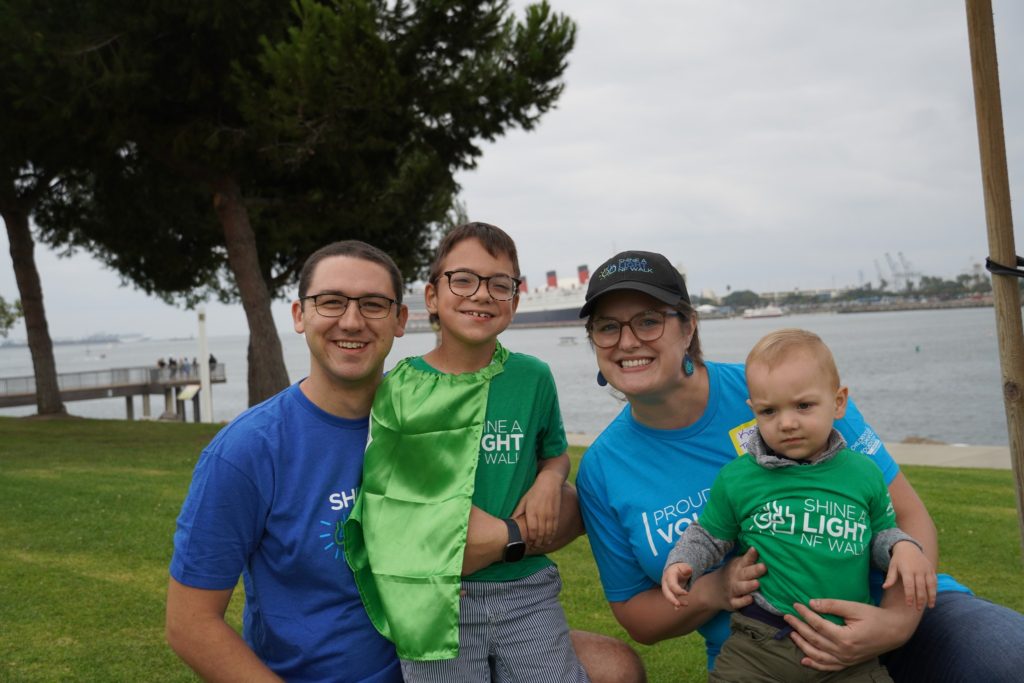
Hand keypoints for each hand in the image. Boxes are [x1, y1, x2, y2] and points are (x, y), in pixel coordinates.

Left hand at [511, 470, 562, 547]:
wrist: (549, 483)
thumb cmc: (534, 492)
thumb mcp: (523, 500)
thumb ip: (518, 512)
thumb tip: (509, 521)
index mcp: (532, 511)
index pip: (532, 530)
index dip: (530, 539)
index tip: (527, 544)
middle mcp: (542, 515)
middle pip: (540, 533)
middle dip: (537, 543)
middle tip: (533, 548)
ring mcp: (550, 515)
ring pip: (548, 533)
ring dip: (544, 541)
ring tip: (539, 546)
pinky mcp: (556, 515)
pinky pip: (554, 528)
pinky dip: (551, 536)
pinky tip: (548, 541)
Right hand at [661, 563, 692, 609]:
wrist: (675, 570)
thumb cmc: (680, 568)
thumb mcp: (683, 566)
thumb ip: (685, 568)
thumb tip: (689, 570)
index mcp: (669, 576)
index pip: (672, 585)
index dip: (678, 590)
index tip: (687, 593)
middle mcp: (666, 583)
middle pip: (666, 592)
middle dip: (671, 599)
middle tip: (678, 604)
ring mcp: (667, 589)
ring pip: (669, 597)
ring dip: (675, 603)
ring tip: (682, 607)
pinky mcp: (670, 593)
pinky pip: (671, 600)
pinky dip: (674, 605)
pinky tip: (678, 609)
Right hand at [712, 546, 764, 611]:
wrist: (713, 590)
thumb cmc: (732, 574)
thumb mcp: (736, 564)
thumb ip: (748, 560)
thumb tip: (765, 551)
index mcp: (738, 566)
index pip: (745, 559)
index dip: (751, 554)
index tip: (756, 549)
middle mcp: (735, 577)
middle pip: (745, 573)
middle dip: (755, 570)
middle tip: (763, 567)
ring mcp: (732, 590)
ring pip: (741, 588)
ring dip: (749, 586)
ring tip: (757, 583)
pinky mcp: (732, 602)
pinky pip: (738, 602)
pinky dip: (744, 602)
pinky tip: (751, 599)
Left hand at [785, 597, 914, 671]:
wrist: (893, 632)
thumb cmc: (875, 617)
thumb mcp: (854, 607)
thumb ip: (833, 605)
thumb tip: (811, 603)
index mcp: (846, 638)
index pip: (818, 625)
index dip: (805, 614)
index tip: (796, 604)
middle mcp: (844, 652)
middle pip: (815, 640)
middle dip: (798, 627)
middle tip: (786, 616)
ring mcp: (846, 660)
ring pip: (818, 655)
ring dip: (802, 645)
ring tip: (791, 633)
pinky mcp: (848, 663)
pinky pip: (829, 667)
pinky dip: (815, 664)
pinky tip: (804, 660)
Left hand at [884, 541, 936, 609]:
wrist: (909, 547)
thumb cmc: (898, 559)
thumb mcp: (892, 566)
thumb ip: (890, 577)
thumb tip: (884, 587)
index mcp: (907, 569)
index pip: (909, 585)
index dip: (909, 595)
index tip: (909, 604)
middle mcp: (918, 570)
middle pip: (920, 587)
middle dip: (920, 599)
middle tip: (918, 609)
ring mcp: (926, 569)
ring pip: (930, 585)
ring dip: (931, 597)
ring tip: (930, 607)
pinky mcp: (931, 569)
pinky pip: (935, 581)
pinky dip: (935, 590)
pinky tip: (933, 598)